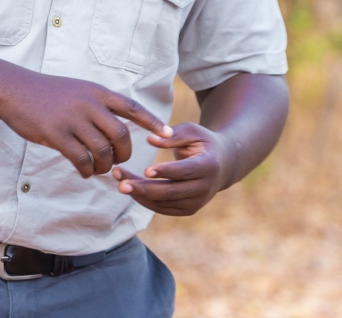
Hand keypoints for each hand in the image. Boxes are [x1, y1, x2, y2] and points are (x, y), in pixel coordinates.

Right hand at [0, 72, 172, 177]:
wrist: (14, 90)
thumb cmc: (46, 92)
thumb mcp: (76, 89)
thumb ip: (97, 104)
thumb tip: (117, 126)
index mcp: (96, 92)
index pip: (132, 107)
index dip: (152, 122)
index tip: (167, 134)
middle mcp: (88, 104)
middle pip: (121, 135)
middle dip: (124, 154)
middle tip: (117, 162)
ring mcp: (72, 119)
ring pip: (102, 151)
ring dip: (103, 165)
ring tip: (97, 169)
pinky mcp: (56, 135)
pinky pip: (81, 160)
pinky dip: (86, 170)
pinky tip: (83, 171)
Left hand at [111, 122, 229, 215]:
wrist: (223, 164)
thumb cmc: (203, 142)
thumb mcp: (192, 131)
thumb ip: (172, 135)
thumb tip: (150, 139)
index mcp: (208, 166)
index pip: (185, 172)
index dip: (166, 172)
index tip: (146, 170)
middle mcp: (204, 188)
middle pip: (172, 192)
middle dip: (145, 189)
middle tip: (121, 183)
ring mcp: (197, 202)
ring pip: (165, 203)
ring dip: (140, 195)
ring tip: (119, 182)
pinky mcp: (188, 210)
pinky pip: (163, 208)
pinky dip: (145, 200)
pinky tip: (129, 188)